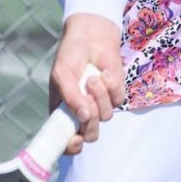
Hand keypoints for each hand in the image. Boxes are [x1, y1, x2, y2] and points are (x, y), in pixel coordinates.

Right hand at [49, 13, 123, 154]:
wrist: (91, 35)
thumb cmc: (70, 55)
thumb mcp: (62, 74)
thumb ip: (70, 97)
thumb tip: (84, 117)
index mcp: (64, 111)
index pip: (67, 139)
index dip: (71, 146)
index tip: (76, 140)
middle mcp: (82, 111)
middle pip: (91, 134)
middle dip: (91, 123)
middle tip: (87, 104)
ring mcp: (100, 103)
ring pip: (106, 116)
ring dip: (99, 96)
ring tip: (91, 78)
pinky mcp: (116, 92)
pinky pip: (118, 99)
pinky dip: (111, 85)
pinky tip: (103, 72)